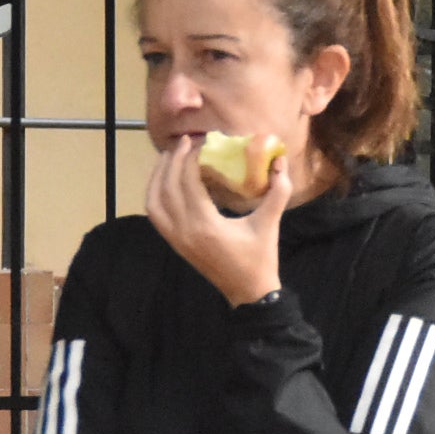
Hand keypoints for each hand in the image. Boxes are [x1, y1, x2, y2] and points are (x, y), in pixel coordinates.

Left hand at [146, 136, 291, 306]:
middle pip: (168, 187)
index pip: (189, 183)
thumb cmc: (260, 258)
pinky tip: (164, 182)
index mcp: (206, 225)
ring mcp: (175, 238)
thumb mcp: (269, 223)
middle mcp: (184, 230)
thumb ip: (277, 192)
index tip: (202, 143)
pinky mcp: (174, 242)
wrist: (248, 291)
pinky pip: (155, 214)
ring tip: (169, 157)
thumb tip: (281, 162)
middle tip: (184, 142)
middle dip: (173, 161)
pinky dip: (155, 194)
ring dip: (158, 176)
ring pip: (154, 200)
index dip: (192, 159)